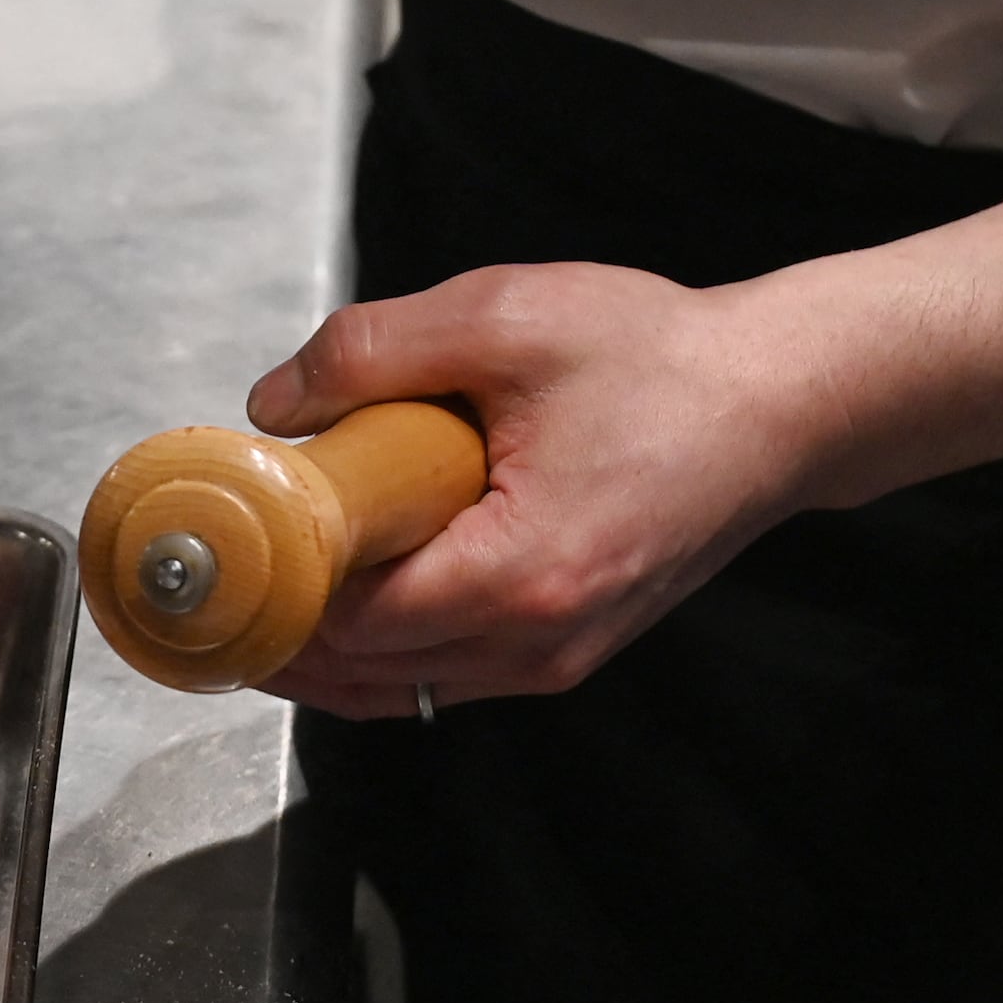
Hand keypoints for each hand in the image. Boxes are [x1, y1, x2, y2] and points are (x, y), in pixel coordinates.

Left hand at [239, 263, 826, 715]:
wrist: (780, 403)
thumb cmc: (659, 359)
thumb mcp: (504, 317)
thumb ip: (374, 351)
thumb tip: (275, 405)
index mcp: (520, 571)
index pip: (352, 620)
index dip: (276, 584)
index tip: (225, 538)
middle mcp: (539, 642)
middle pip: (363, 671)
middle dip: (284, 625)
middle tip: (222, 564)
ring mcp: (560, 657)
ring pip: (400, 686)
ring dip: (328, 644)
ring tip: (265, 576)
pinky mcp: (571, 647)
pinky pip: (448, 671)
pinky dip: (386, 642)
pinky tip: (350, 583)